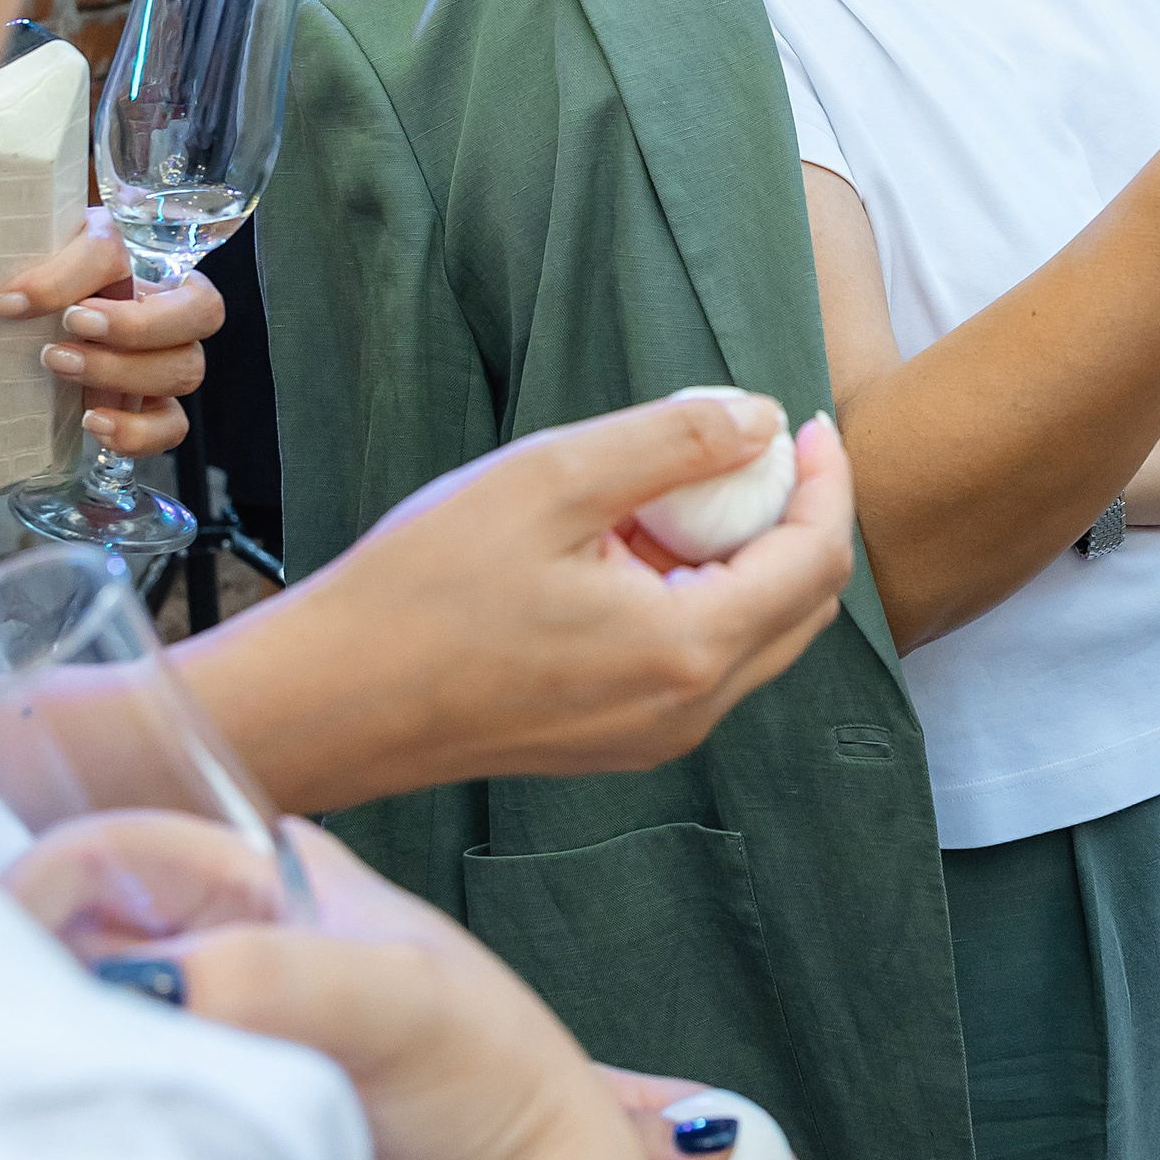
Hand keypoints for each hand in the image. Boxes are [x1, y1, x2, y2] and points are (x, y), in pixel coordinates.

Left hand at [0, 209, 220, 457]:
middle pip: (198, 311)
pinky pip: (173, 425)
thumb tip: (9, 302)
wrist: (37, 329)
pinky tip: (94, 422)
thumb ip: (31, 267)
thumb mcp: (34, 260)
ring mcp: (170, 357)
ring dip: (124, 371)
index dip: (66, 279)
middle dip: (133, 325)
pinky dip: (139, 431)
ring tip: (62, 368)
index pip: (118, 252)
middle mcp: (168, 303)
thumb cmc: (43, 286)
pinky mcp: (156, 406)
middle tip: (69, 329)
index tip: (11, 301)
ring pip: (186, 368)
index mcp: (135, 252)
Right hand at [2, 817, 794, 1159]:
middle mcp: (222, 941)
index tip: (8, 946)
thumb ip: (275, 978)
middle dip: (38, 968)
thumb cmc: (487, 1080)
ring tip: (45, 1085)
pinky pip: (113, 1092)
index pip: (121, 847)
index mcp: (267, 876)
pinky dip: (90, 1106)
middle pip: (82, 930)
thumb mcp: (397, 1003)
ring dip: (61, 1044)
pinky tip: (75, 1131)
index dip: (54, 881)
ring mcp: (205, 1029)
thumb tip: (149, 986)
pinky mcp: (197, 1108)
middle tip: (13, 1029)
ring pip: (89, 1014)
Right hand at [176, 393, 856, 811]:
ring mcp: (657, 737)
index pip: (816, 560)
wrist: (334, 700)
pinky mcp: (620, 742)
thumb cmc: (422, 589)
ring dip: (742, 558)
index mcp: (688, 649)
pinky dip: (697, 597)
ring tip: (673, 492)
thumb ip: (671, 441)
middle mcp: (690, 710)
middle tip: (747, 446)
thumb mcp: (549, 480)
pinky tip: (629, 549)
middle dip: (794, 517)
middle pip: (801, 605)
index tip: (803, 421)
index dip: (825, 481)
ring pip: (754, 636)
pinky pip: (699, 662)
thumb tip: (762, 417)